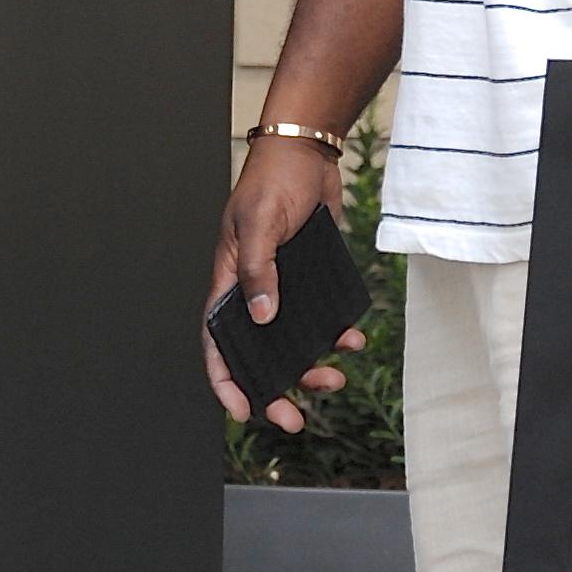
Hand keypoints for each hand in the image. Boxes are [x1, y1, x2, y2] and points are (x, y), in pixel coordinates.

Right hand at [205, 140, 365, 436]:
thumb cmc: (274, 180)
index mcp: (229, 281)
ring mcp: (284, 287)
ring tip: (335, 378)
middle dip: (273, 390)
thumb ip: (259, 270)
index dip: (225, 381)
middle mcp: (254, 291)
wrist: (310, 152)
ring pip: (292, 343)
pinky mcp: (312, 280)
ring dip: (310, 367)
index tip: (242, 412)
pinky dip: (336, 334)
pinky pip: (322, 318)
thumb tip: (262, 317)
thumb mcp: (261, 223)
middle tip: (294, 420)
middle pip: (257, 353)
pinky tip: (353, 339)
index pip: (217, 341)